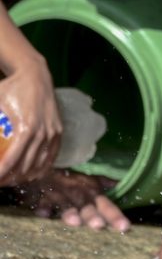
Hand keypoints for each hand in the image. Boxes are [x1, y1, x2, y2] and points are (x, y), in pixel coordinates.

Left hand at [0, 59, 60, 186]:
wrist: (36, 76)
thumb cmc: (10, 88)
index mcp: (26, 129)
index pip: (12, 160)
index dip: (1, 173)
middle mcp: (42, 133)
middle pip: (26, 166)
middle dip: (11, 179)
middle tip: (0, 182)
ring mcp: (53, 133)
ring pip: (40, 164)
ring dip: (25, 176)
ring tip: (12, 181)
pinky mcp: (59, 132)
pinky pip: (51, 156)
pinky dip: (42, 168)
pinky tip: (32, 175)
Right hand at [12, 169, 129, 230]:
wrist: (43, 164)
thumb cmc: (69, 176)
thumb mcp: (89, 179)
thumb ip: (105, 184)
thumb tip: (120, 184)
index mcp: (90, 190)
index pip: (105, 204)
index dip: (114, 215)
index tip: (124, 227)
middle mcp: (76, 193)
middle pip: (85, 205)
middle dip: (92, 215)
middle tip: (99, 225)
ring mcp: (57, 194)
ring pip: (64, 203)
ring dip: (70, 212)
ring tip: (75, 222)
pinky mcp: (39, 195)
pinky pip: (40, 201)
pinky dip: (42, 207)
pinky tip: (44, 213)